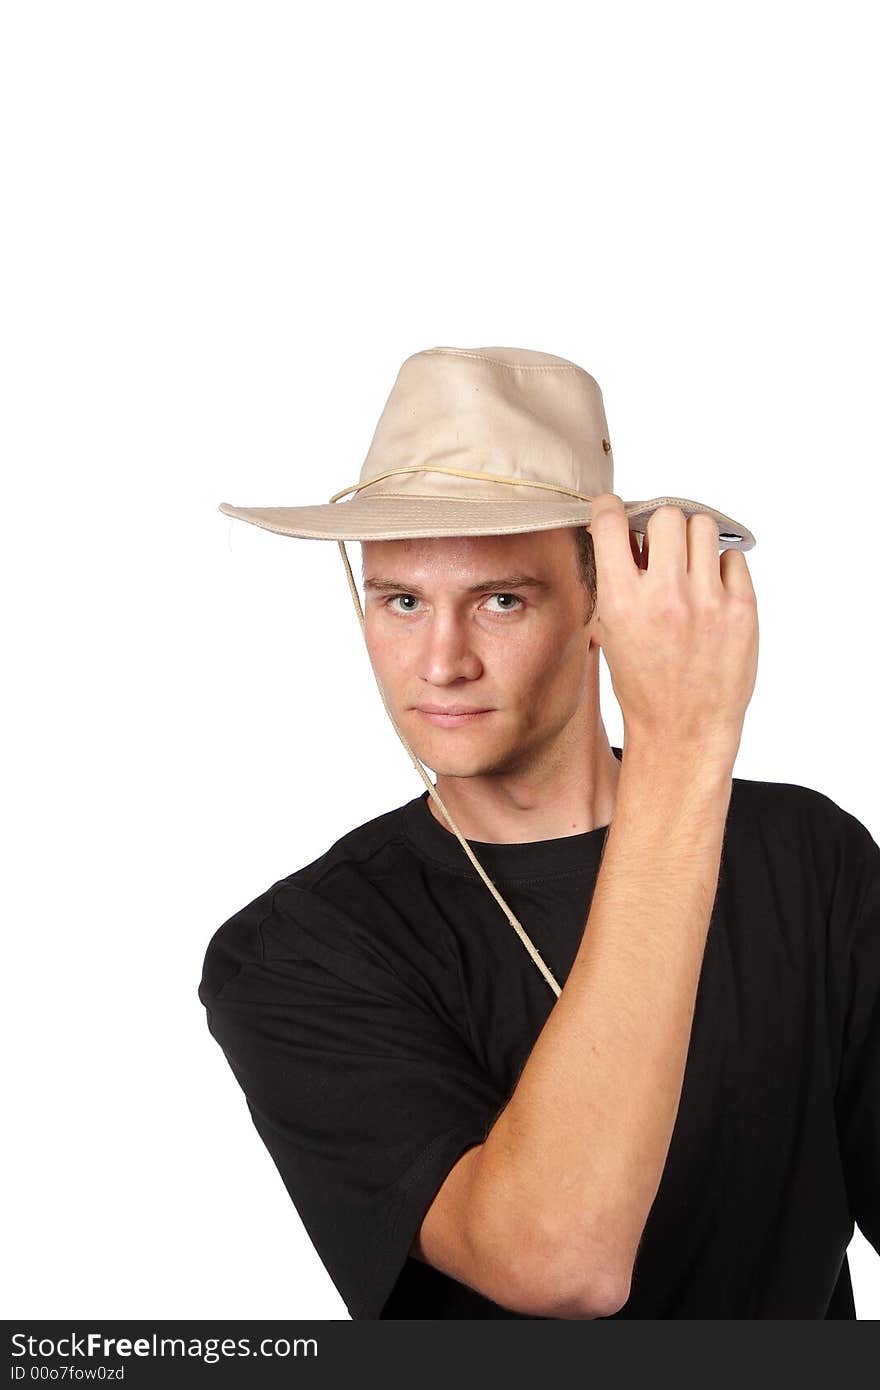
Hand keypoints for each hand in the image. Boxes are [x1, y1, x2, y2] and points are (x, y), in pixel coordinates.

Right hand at [586, 494, 758, 759]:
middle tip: (660, 546)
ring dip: (691, 540)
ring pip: (702, 527)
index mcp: (622, 600)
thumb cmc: (643, 683)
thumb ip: (618, 581)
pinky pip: (732, 558)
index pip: (611, 523)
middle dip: (660, 526)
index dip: (609, 508)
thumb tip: (626, 534)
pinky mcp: (742, 609)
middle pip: (667, 515)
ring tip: (688, 565)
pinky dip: (720, 566)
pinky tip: (711, 590)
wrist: (683, 728)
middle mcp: (665, 594)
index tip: (613, 509)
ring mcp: (708, 600)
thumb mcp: (612, 631)